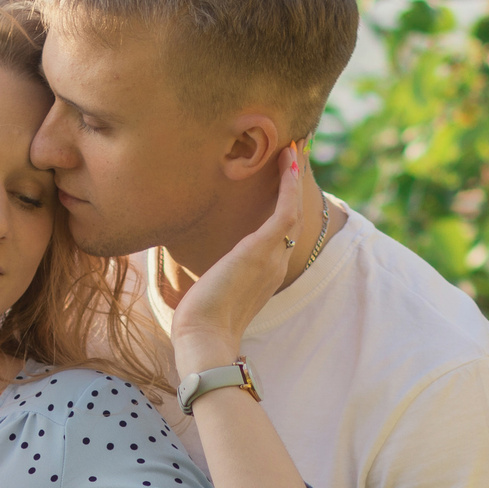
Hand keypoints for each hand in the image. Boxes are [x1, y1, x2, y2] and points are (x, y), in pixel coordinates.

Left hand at [171, 143, 309, 370]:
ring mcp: (273, 256)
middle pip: (293, 216)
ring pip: (293, 208)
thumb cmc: (200, 324)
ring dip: (293, 177)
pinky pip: (286, 208)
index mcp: (266, 275)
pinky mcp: (263, 248)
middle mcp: (276, 264)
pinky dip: (289, 184)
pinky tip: (287, 160)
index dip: (284, 206)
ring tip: (293, 149)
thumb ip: (212, 281)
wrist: (204, 338)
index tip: (282, 183)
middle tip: (293, 155)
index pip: (280, 234)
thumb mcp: (209, 295)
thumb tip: (195, 283)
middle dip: (293, 185)